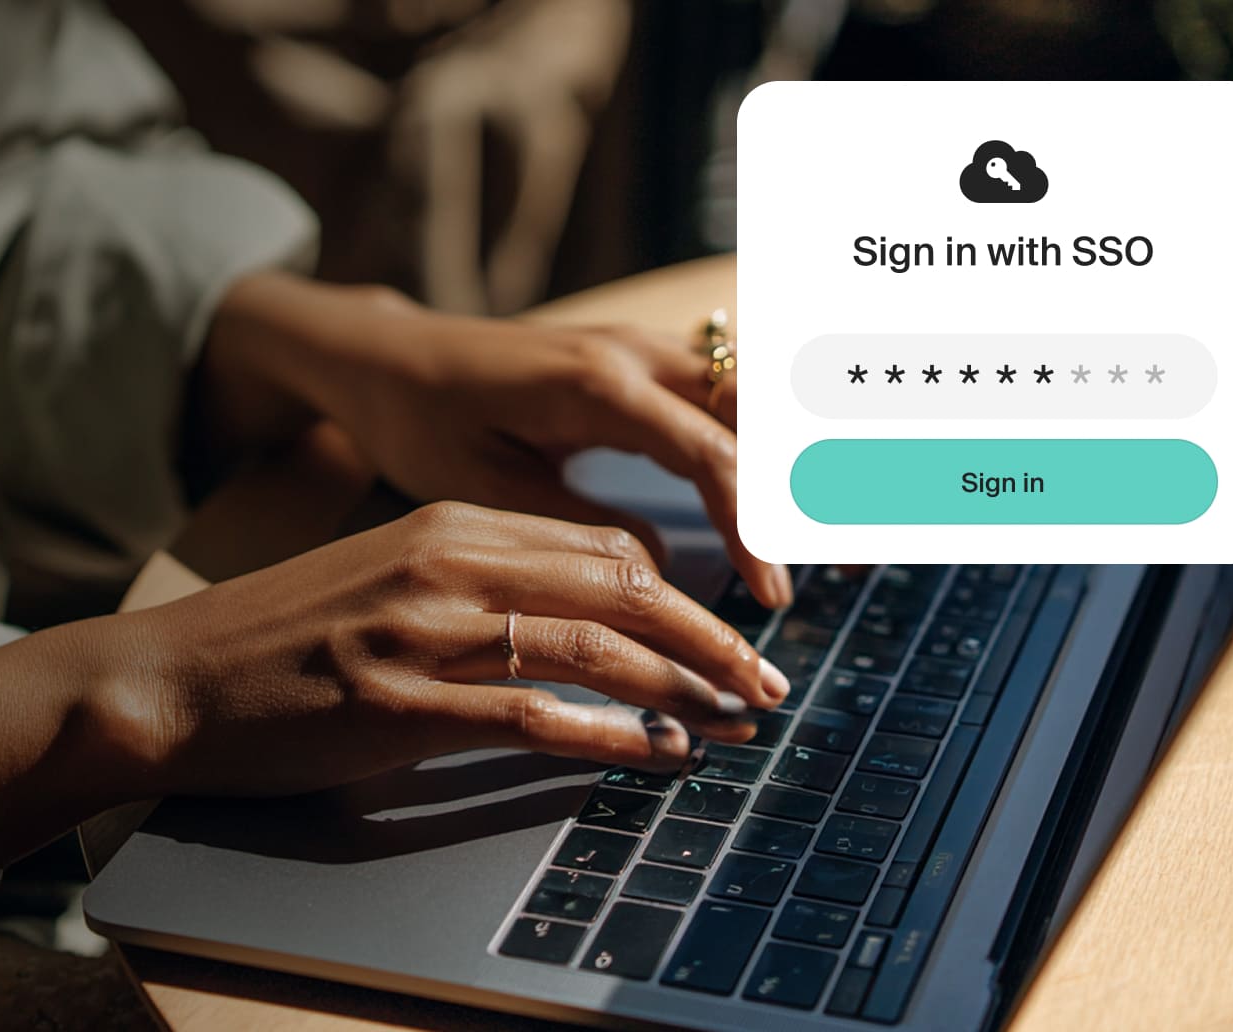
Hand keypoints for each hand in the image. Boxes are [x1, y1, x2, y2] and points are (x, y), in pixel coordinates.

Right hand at [120, 502, 790, 797]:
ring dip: (683, 687)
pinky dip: (611, 735)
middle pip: (620, 586)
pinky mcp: (398, 704)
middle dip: (710, 635)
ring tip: (740, 721)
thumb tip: (580, 622)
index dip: (684, 591)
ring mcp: (423, 631)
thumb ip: (480, 584)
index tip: (729, 631)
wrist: (167, 677)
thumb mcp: (387, 578)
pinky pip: (532, 715)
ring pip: (593, 645)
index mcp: (450, 523)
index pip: (603, 547)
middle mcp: (447, 561)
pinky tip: (660, 754)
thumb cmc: (279, 636)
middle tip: (767, 681)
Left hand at [199, 274, 789, 607]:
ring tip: (835, 529)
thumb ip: (578, 530)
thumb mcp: (485, 488)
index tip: (773, 597)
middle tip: (841, 562)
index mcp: (600, 386)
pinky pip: (726, 389)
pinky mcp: (641, 358)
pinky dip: (765, 437)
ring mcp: (643, 346)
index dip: (754, 525)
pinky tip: (784, 490)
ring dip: (796, 452)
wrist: (391, 356)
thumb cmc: (423, 421)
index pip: (712, 454)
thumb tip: (660, 572)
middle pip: (759, 405)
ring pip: (753, 388)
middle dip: (809, 477)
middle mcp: (636, 353)